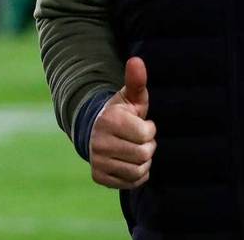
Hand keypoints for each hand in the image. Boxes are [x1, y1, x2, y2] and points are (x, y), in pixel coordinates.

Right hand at [90, 57, 156, 189]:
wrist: (95, 132)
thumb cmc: (120, 113)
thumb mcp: (129, 97)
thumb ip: (136, 80)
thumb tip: (136, 60)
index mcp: (109, 119)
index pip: (146, 134)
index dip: (149, 129)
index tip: (140, 123)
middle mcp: (100, 141)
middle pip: (144, 154)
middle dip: (147, 146)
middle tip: (138, 139)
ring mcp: (98, 160)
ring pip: (139, 170)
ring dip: (143, 161)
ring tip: (135, 150)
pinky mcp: (99, 176)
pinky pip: (131, 182)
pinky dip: (136, 175)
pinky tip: (129, 162)